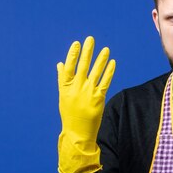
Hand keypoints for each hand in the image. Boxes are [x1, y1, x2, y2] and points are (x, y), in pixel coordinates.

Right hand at [57, 36, 115, 172]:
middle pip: (82, 66)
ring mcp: (87, 93)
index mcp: (65, 87)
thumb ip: (63, 79)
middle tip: (90, 39)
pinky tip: (112, 63)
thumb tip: (60, 63)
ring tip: (105, 49)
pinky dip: (109, 72)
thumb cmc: (70, 113)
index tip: (76, 44)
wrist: (77, 133)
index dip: (72, 55)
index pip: (68, 67)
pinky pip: (105, 82)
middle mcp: (76, 89)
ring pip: (95, 72)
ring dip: (101, 60)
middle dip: (87, 52)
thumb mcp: (63, 96)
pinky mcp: (98, 99)